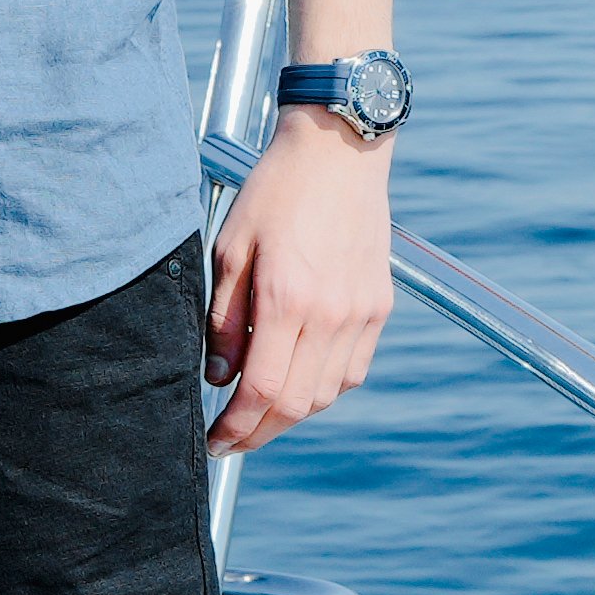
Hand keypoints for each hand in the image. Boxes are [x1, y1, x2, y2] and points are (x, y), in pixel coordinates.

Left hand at [205, 114, 395, 453]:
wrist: (338, 151)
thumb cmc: (276, 192)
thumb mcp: (230, 248)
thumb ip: (223, 319)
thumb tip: (219, 377)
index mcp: (287, 297)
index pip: (262, 390)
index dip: (236, 428)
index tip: (214, 443)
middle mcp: (330, 313)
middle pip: (296, 404)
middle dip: (259, 432)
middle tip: (231, 439)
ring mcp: (361, 312)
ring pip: (327, 394)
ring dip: (292, 414)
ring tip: (260, 412)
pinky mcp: (380, 306)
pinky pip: (353, 371)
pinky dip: (324, 390)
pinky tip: (300, 382)